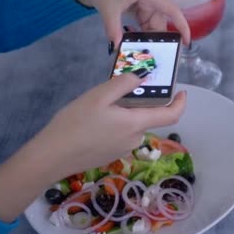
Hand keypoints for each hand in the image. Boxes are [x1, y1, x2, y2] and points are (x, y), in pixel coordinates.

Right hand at [0, 74, 185, 222]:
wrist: (52, 156)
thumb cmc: (76, 123)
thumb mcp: (98, 96)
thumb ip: (123, 84)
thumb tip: (142, 77)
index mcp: (137, 124)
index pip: (171, 115)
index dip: (181, 103)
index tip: (181, 91)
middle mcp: (136, 139)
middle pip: (147, 117)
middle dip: (137, 103)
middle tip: (114, 92)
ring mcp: (124, 149)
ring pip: (132, 125)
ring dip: (123, 114)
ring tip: (98, 107)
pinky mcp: (112, 155)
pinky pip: (120, 135)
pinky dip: (115, 125)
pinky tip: (93, 122)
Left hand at [66, 0, 190, 45]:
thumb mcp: (108, 8)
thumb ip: (112, 28)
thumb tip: (117, 46)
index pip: (172, 11)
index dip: (182, 26)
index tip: (186, 42)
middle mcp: (152, 0)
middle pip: (162, 23)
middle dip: (157, 38)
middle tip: (151, 53)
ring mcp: (146, 7)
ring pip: (154, 27)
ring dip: (147, 38)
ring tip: (138, 49)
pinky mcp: (140, 12)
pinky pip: (145, 27)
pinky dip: (141, 35)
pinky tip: (133, 41)